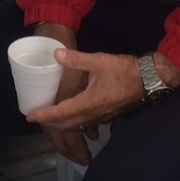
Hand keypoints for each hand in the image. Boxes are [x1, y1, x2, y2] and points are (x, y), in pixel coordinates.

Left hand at [26, 49, 151, 156]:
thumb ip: (77, 59)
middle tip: (37, 117)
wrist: (150, 80)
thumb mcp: (99, 61)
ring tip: (51, 118)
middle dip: (50, 123)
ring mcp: (102, 118)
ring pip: (77, 126)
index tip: (30, 116)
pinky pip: (87, 124)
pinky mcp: (109, 116)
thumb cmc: (124, 70)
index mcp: (88, 103)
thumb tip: (56, 54)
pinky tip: (73, 116)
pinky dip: (75, 123)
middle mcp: (93, 115)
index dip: (44, 115)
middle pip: (67, 124)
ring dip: (63, 124)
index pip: (61, 114)